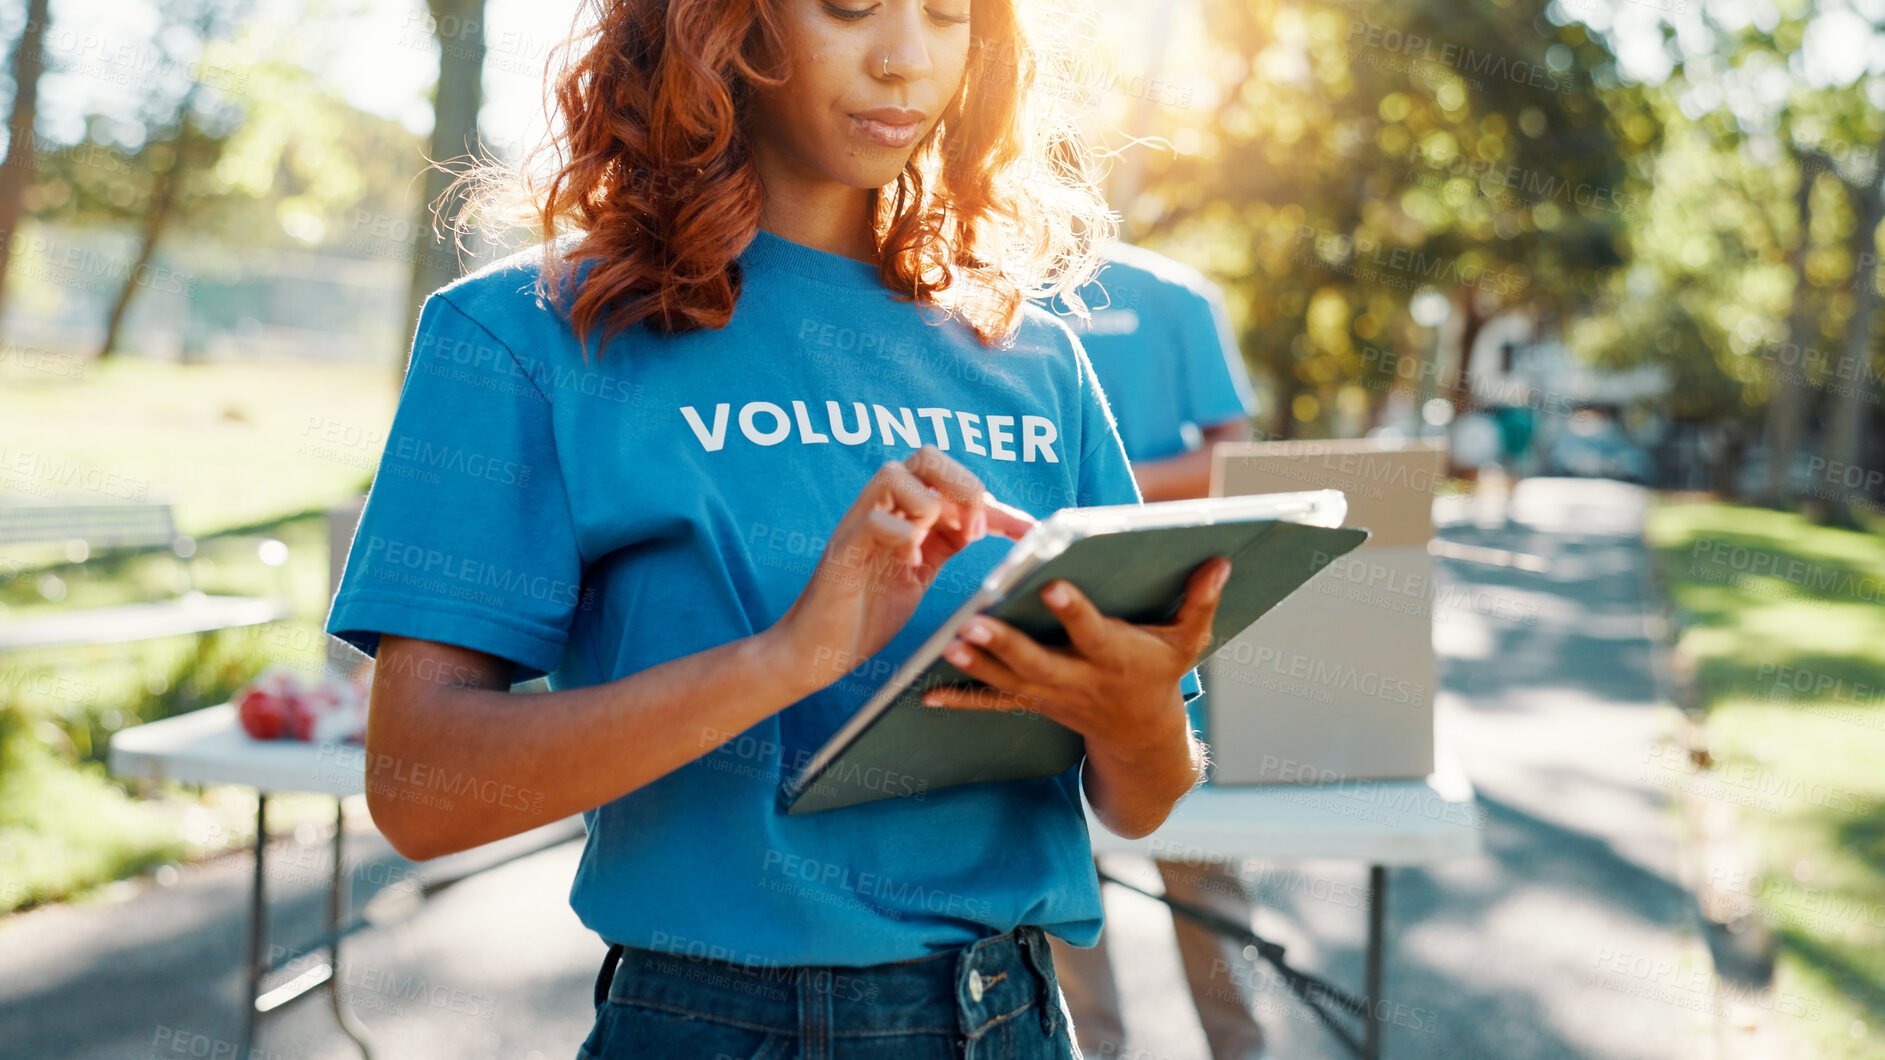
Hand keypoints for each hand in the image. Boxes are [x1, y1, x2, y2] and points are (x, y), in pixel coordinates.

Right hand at [767, 445, 1037, 696]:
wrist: (815, 650)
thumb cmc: (866, 612)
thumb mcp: (919, 572)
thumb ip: (946, 542)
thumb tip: (993, 526)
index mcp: (904, 511)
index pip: (953, 481)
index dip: (996, 502)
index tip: (1031, 531)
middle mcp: (881, 509)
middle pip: (926, 457)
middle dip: (964, 487)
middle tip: (976, 532)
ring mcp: (859, 525)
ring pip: (894, 473)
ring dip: (929, 505)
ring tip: (940, 544)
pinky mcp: (842, 550)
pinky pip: (875, 518)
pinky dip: (901, 536)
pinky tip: (908, 564)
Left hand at [920, 556, 1231, 759]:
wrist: (1142, 737)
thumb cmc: (1162, 675)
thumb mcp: (1188, 643)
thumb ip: (1201, 603)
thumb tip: (1220, 561)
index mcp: (1115, 657)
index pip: (1093, 632)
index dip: (1075, 612)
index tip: (1054, 585)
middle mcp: (1080, 678)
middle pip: (1039, 662)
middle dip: (1006, 643)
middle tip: (974, 621)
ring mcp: (1052, 694)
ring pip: (1009, 680)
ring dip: (977, 665)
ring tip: (947, 643)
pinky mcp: (1032, 701)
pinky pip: (993, 703)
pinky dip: (961, 700)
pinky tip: (927, 694)